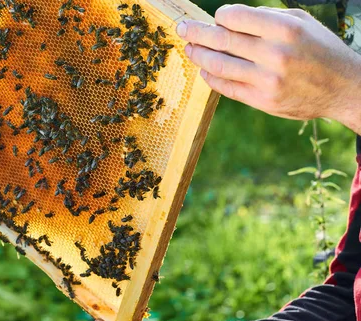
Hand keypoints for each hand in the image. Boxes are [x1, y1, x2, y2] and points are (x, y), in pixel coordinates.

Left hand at [177, 4, 360, 131]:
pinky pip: (227, 88)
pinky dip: (211, 78)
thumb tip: (230, 19)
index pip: (236, 17)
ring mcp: (267, 80)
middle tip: (182, 29)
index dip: (219, 16)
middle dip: (197, 33)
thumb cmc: (320, 50)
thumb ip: (267, 18)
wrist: (343, 88)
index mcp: (285, 29)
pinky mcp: (262, 100)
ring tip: (189, 49)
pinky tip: (204, 71)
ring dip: (199, 56)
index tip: (216, 18)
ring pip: (220, 65)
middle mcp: (275, 54)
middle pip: (222, 40)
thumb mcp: (302, 23)